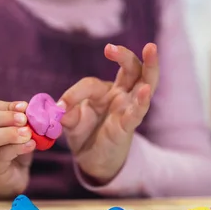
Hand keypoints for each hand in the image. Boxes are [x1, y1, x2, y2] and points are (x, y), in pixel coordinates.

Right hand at [0, 99, 35, 199]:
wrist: (9, 182)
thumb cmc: (11, 153)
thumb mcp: (16, 133)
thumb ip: (21, 123)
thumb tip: (33, 110)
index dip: (5, 105)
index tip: (24, 106)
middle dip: (4, 117)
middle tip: (24, 119)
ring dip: (8, 133)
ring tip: (28, 133)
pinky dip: (17, 148)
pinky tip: (30, 145)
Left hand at [58, 43, 158, 184]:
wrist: (92, 161)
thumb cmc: (85, 134)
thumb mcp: (71, 123)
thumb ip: (67, 115)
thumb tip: (59, 110)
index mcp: (105, 91)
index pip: (91, 84)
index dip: (74, 94)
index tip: (60, 107)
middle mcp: (120, 95)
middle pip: (130, 68)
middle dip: (124, 55)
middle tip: (110, 48)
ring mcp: (127, 108)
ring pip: (145, 83)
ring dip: (149, 66)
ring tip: (151, 49)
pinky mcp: (129, 125)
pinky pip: (138, 112)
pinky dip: (141, 101)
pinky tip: (145, 91)